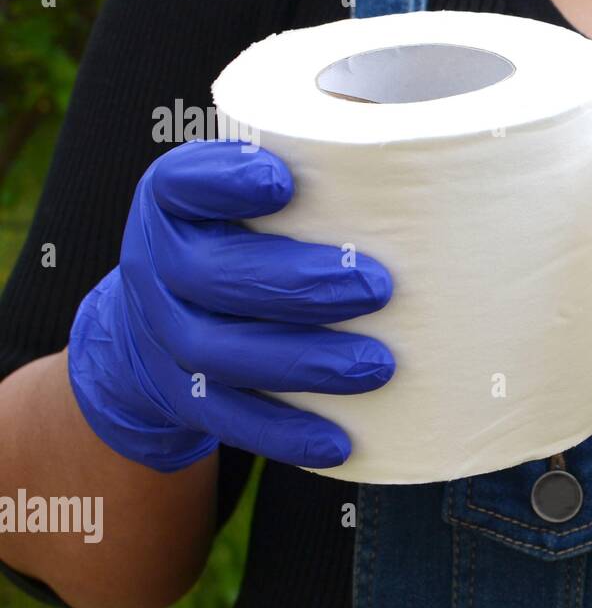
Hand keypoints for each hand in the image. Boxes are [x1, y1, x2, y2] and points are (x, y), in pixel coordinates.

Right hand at [68, 139, 394, 470]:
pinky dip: (285, 433)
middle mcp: (156, 265)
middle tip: (377, 288)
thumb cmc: (240, 237)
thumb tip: (422, 165)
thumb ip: (312, 177)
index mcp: (171, 202)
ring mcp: (163, 335)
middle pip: (210, 276)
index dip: (224, 182)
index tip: (282, 181)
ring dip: (303, 361)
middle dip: (297, 284)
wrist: (152, 324)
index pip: (182, 184)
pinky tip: (340, 442)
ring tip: (378, 366)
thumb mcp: (248, 194)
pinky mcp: (183, 397)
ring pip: (219, 353)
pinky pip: (229, 419)